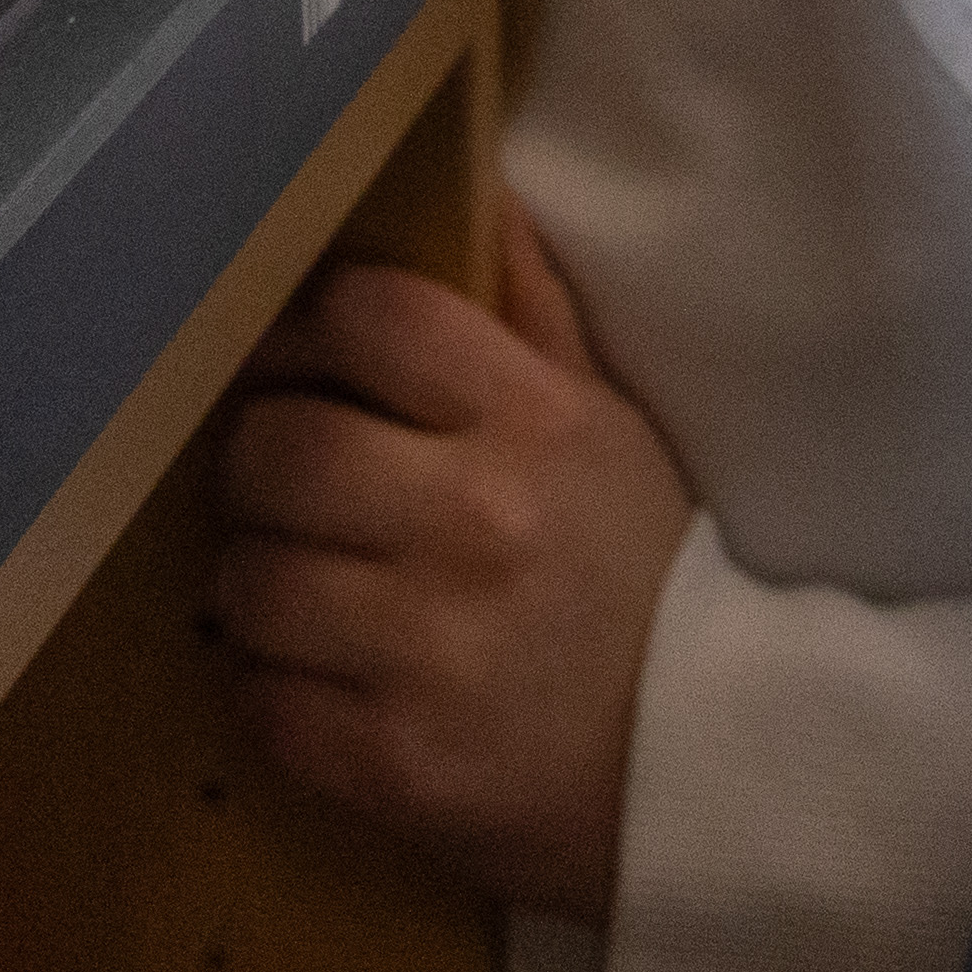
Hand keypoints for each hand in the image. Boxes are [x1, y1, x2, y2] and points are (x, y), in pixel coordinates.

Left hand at [206, 206, 687, 926]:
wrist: (724, 778)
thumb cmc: (651, 587)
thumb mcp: (614, 435)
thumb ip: (534, 319)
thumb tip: (474, 192)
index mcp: (535, 422)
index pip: (365, 316)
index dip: (312, 335)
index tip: (308, 371)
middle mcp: (476, 522)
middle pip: (274, 447)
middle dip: (266, 471)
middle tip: (295, 499)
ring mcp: (429, 650)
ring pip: (246, 580)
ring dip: (262, 591)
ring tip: (310, 602)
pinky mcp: (394, 765)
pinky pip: (259, 703)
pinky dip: (278, 697)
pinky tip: (327, 689)